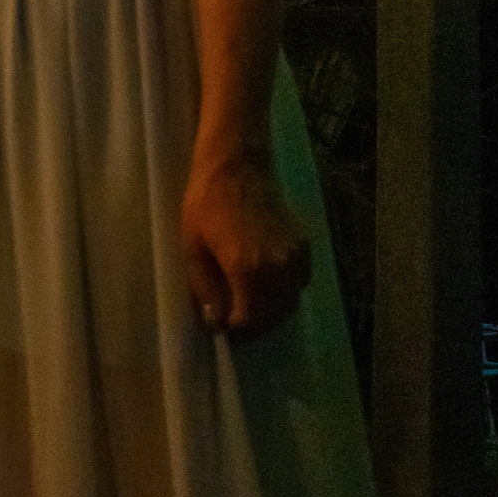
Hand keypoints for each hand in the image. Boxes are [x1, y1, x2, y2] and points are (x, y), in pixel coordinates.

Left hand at [181, 159, 311, 336]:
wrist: (236, 167)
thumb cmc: (204, 205)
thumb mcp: (192, 248)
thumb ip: (206, 288)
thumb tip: (215, 320)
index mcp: (247, 268)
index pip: (250, 318)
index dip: (234, 329)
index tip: (220, 328)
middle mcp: (279, 266)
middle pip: (274, 315)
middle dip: (253, 325)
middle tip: (233, 322)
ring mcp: (296, 256)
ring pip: (291, 301)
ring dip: (271, 312)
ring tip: (247, 307)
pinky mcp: (305, 245)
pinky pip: (300, 282)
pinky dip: (285, 292)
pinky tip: (265, 286)